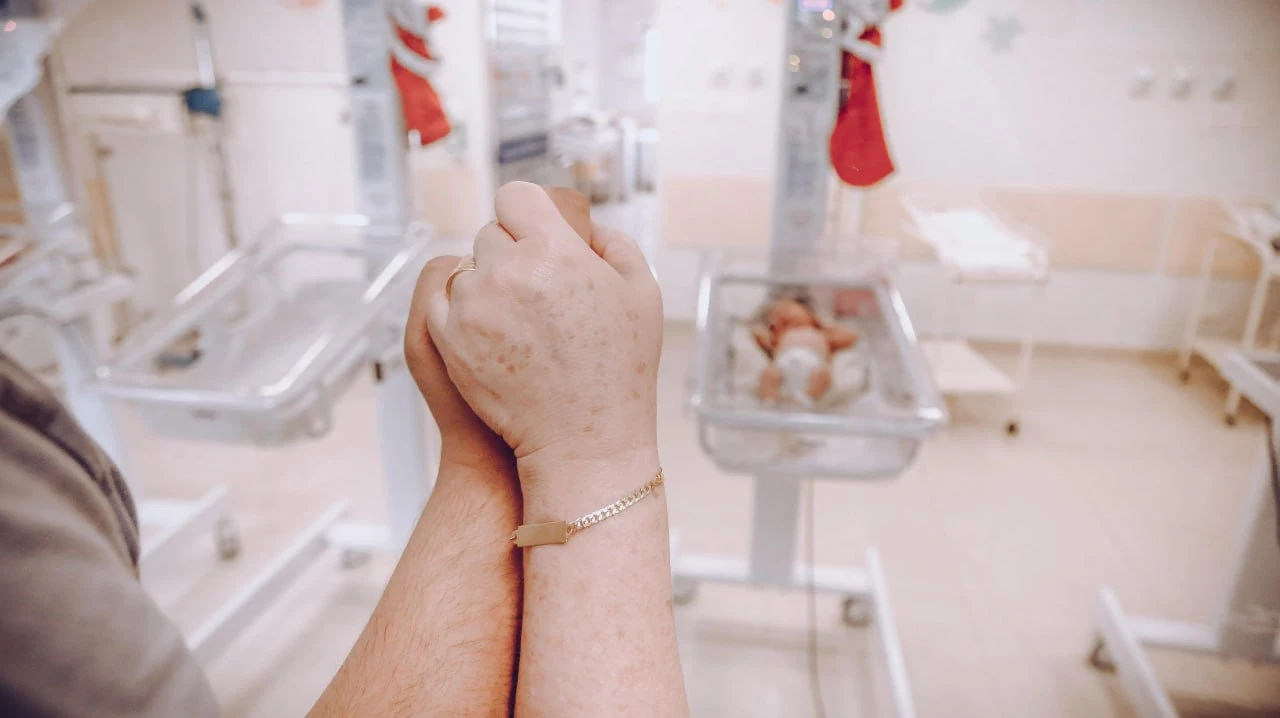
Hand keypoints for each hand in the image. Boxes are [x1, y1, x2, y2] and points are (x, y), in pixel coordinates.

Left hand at [413, 182, 661, 497]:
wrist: (585, 439)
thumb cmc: (620, 373)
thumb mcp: (642, 295)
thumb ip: (615, 246)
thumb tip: (589, 228)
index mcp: (555, 250)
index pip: (516, 198)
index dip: (526, 215)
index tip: (533, 234)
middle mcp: (508, 271)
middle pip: (491, 236)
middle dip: (510, 255)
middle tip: (536, 291)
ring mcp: (473, 306)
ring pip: (466, 270)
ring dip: (486, 285)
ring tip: (518, 321)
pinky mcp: (449, 339)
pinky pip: (442, 302)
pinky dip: (460, 310)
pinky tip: (490, 331)